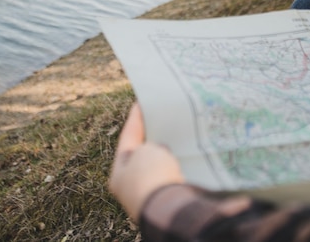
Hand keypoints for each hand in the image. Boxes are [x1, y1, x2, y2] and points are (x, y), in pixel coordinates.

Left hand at [108, 104, 183, 221]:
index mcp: (119, 173)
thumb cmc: (151, 176)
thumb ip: (150, 146)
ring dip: (169, 152)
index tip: (141, 101)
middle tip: (163, 118)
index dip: (136, 118)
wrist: (170, 210)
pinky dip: (181, 163)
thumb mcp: (146, 151)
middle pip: (144, 154)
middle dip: (154, 138)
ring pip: (161, 165)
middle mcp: (132, 186)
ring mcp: (152, 194)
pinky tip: (190, 153)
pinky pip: (175, 175)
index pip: (128, 137)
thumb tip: (161, 152)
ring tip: (180, 133)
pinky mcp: (171, 198)